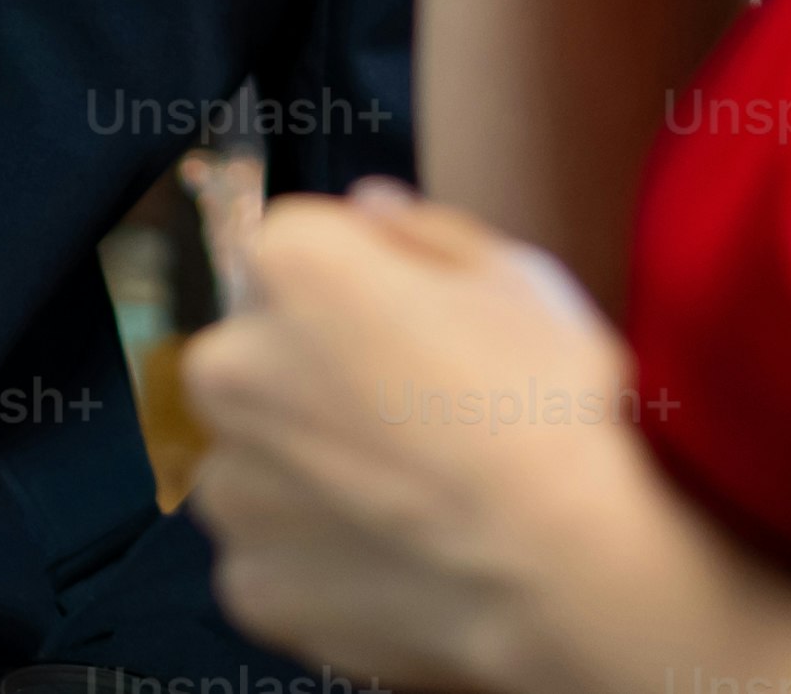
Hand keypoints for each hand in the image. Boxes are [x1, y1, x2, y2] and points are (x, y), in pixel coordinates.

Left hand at [184, 184, 692, 693]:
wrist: (559, 569)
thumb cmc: (548, 408)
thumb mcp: (519, 277)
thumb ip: (426, 231)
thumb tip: (368, 208)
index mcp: (294, 266)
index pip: (299, 247)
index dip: (365, 281)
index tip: (417, 320)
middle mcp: (231, 367)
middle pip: (259, 351)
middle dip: (315, 372)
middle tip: (411, 411)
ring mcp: (232, 487)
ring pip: (259, 457)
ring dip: (307, 467)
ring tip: (406, 492)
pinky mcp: (249, 582)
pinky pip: (274, 554)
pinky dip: (319, 556)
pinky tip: (393, 554)